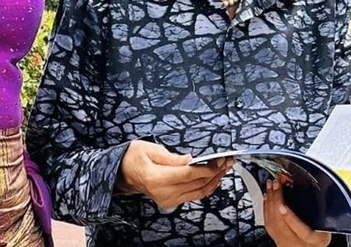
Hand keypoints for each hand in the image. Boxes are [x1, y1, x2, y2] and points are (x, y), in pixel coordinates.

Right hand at [115, 140, 233, 209]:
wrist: (123, 172)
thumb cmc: (134, 157)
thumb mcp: (150, 149)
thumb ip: (172, 157)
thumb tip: (191, 159)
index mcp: (156, 178)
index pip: (189, 174)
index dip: (207, 168)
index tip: (219, 160)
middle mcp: (163, 192)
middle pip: (196, 184)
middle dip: (215, 173)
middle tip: (227, 162)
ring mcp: (167, 199)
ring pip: (197, 192)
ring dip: (213, 181)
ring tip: (224, 169)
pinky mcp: (170, 201)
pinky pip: (193, 196)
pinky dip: (205, 188)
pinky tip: (213, 180)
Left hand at [264, 179, 331, 245]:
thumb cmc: (317, 241)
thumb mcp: (326, 230)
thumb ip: (322, 214)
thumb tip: (322, 190)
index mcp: (312, 241)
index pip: (302, 232)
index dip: (290, 218)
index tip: (283, 205)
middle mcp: (296, 243)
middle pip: (281, 223)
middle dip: (276, 200)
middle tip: (276, 184)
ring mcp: (284, 242)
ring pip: (272, 222)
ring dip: (270, 201)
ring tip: (270, 186)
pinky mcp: (276, 239)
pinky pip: (268, 223)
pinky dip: (267, 208)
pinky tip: (267, 198)